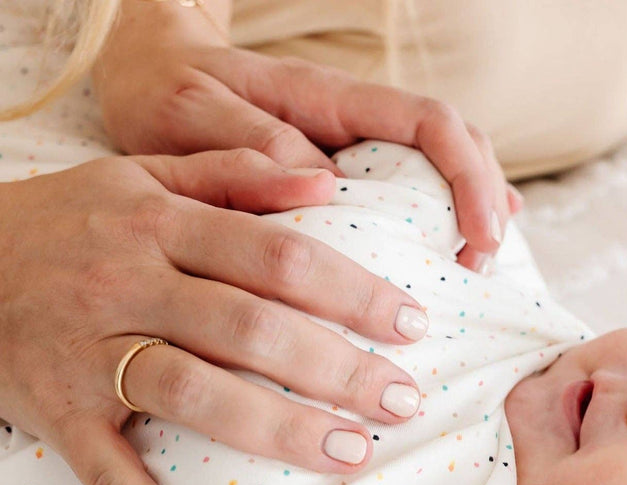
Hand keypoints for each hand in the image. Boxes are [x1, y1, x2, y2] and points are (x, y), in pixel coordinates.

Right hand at [0, 149, 437, 484]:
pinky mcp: (55, 415)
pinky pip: (107, 475)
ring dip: (277, 430)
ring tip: (351, 455)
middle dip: (337, 367)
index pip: (275, 256)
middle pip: (249, 327)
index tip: (412, 325)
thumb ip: (231, 172)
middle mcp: (124, 282)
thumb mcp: (139, 177)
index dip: (352, 291)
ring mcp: (86, 353)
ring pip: (193, 393)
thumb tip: (325, 185)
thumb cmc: (64, 224)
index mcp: (156, 222)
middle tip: (405, 401)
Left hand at [96, 43, 522, 272]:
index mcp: (325, 98)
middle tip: (480, 266)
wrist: (143, 77)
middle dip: (483, 200)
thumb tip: (323, 181)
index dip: (467, 176)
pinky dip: (442, 220)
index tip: (480, 236)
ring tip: (476, 266)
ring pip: (439, 167)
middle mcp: (351, 120)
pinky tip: (460, 250)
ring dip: (470, 212)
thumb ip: (250, 141)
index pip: (428, 123)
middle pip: (453, 142)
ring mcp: (352, 147)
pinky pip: (409, 191)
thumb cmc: (163, 94)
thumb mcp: (189, 113)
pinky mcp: (342, 177)